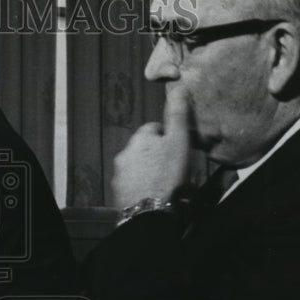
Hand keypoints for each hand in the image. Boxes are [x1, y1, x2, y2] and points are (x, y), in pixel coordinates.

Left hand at [111, 89, 191, 208]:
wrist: (150, 210)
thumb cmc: (167, 174)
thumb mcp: (179, 141)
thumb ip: (177, 115)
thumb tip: (177, 88)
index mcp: (139, 139)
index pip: (154, 129)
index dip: (168, 137)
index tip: (177, 147)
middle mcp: (125, 154)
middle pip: (145, 149)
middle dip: (158, 156)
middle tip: (175, 168)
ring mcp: (120, 174)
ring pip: (139, 168)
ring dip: (151, 172)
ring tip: (168, 184)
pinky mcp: (120, 193)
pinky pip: (135, 185)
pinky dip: (144, 187)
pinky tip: (157, 194)